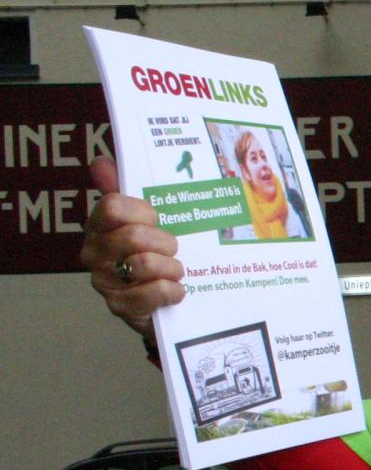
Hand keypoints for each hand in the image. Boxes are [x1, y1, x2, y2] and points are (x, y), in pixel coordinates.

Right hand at [80, 157, 186, 338]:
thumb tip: (101, 161)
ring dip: (172, 267)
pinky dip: (173, 291)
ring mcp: (105, 281)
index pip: (114, 206)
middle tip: (173, 249)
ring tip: (176, 271)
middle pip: (135, 236)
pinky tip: (177, 290)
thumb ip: (124, 188)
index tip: (156, 219)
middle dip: (165, 242)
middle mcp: (94, 252)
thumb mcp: (144, 220)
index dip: (143, 211)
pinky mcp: (121, 307)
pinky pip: (154, 292)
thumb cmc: (154, 253)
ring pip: (146, 263)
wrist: (161, 302)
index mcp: (99, 225)